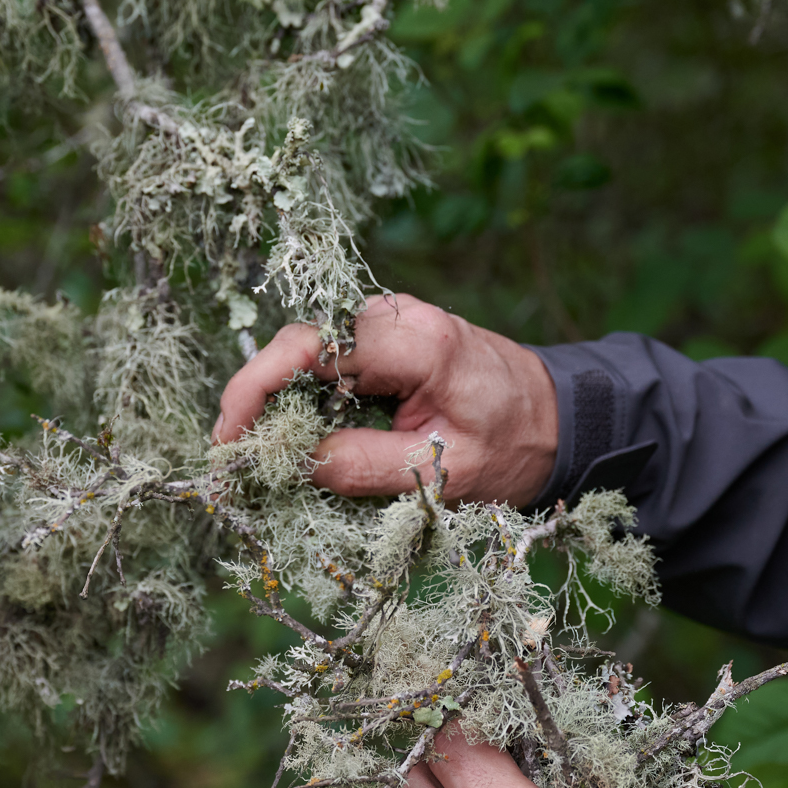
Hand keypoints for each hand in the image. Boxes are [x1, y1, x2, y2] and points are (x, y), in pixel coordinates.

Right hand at [213, 293, 558, 506]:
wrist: (559, 418)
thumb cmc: (512, 445)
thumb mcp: (442, 471)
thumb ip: (365, 466)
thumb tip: (292, 463)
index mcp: (416, 341)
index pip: (310, 349)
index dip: (256, 390)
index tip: (228, 440)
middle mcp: (396, 316)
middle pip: (297, 346)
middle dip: (254, 399)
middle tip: (231, 458)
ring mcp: (388, 323)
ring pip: (306, 354)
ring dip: (275, 402)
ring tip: (256, 455)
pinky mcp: (384, 340)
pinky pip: (327, 364)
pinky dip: (301, 399)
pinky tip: (290, 439)